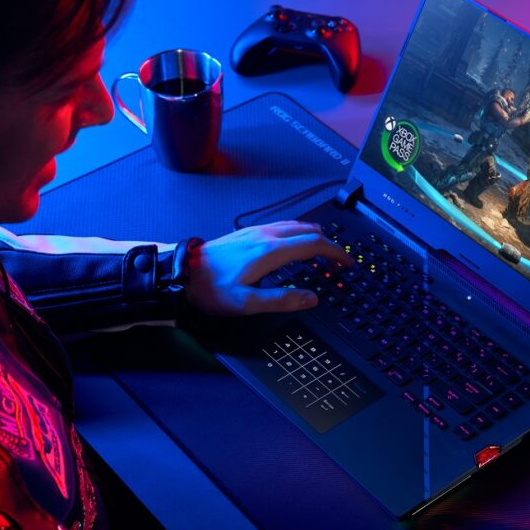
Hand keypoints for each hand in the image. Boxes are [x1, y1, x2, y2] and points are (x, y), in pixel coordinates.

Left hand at [184, 221, 353, 315]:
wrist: (182, 274)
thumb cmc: (210, 289)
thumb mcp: (247, 303)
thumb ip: (281, 300)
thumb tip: (311, 299)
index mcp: (270, 252)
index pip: (314, 245)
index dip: (335, 254)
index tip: (346, 263)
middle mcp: (266, 236)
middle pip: (308, 232)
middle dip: (329, 244)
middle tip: (339, 260)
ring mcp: (256, 232)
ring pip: (295, 225)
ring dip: (314, 236)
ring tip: (324, 249)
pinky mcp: (247, 234)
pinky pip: (282, 226)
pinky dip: (298, 232)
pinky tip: (294, 241)